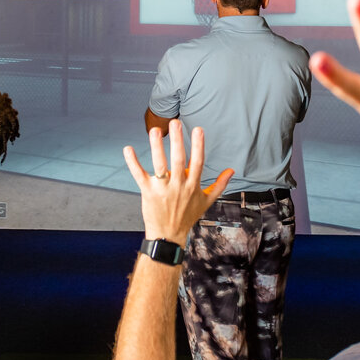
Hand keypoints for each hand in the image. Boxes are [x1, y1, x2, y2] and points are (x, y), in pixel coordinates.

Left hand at [122, 120, 232, 247]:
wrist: (168, 236)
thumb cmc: (187, 217)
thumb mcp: (206, 201)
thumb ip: (219, 184)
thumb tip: (231, 170)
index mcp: (193, 186)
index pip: (197, 163)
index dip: (198, 146)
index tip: (198, 130)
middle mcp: (178, 186)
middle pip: (178, 160)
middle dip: (177, 141)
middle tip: (175, 123)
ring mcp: (162, 189)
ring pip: (159, 165)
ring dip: (156, 147)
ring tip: (154, 131)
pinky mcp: (147, 192)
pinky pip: (139, 175)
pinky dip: (133, 162)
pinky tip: (128, 149)